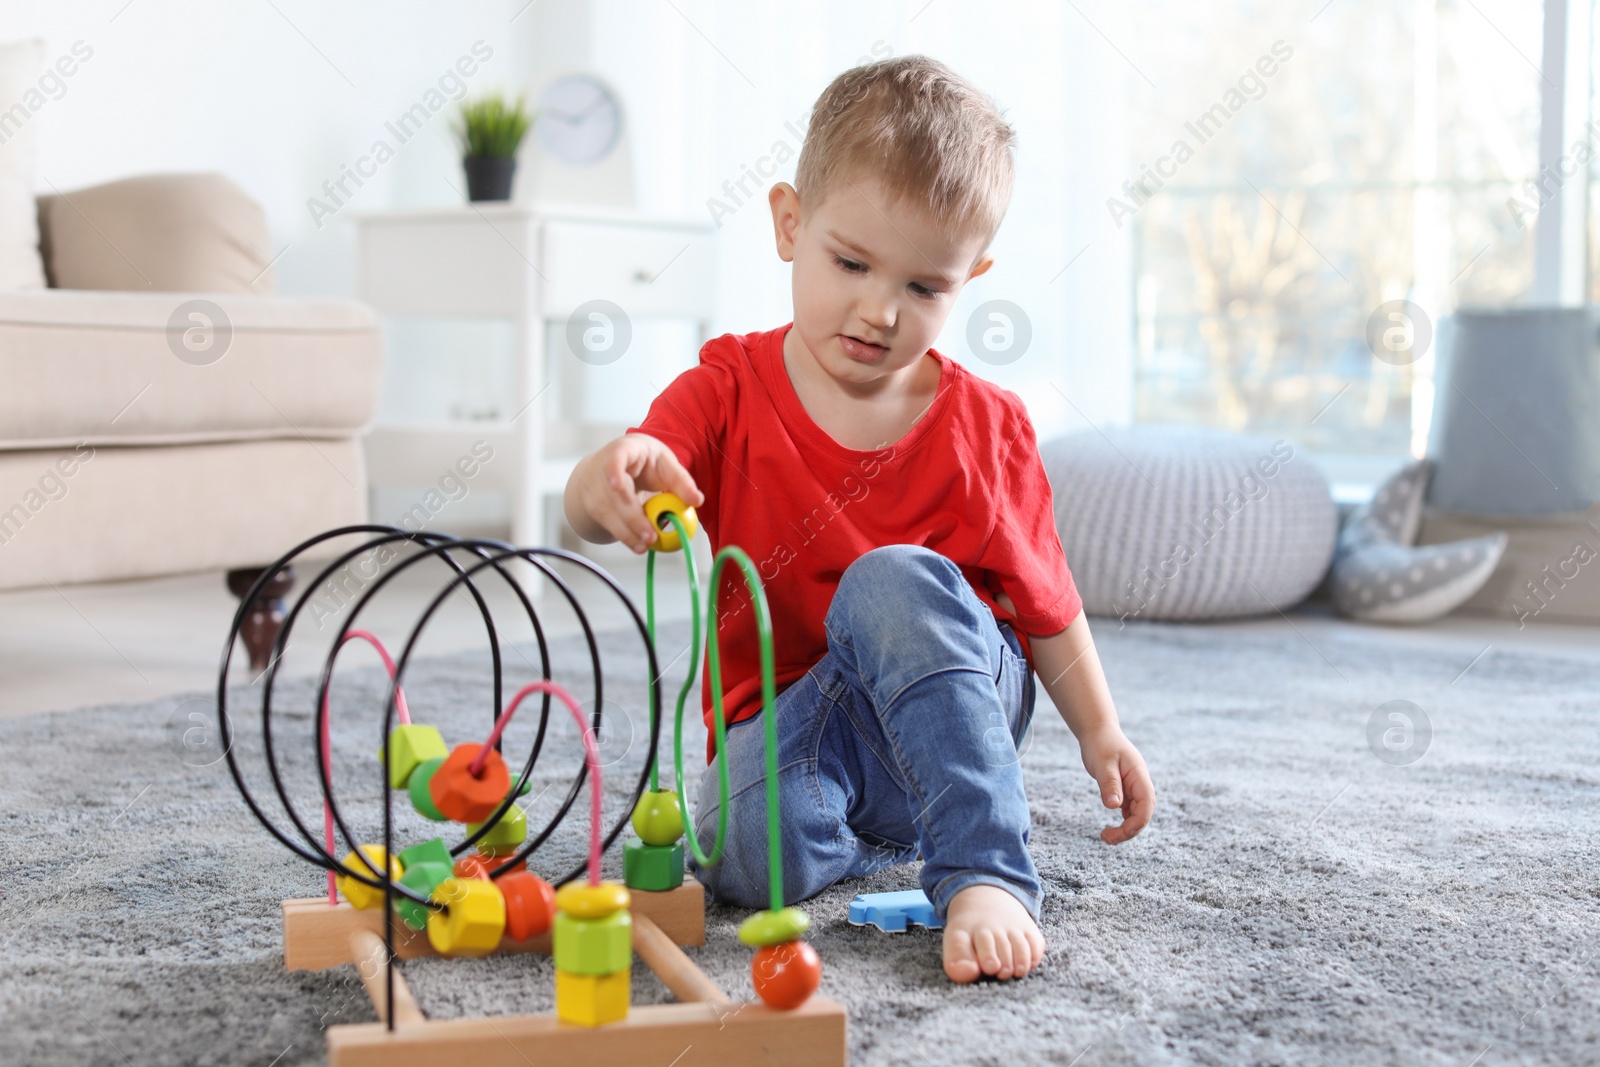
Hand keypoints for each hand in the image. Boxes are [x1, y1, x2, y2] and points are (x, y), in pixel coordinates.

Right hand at [568, 434, 702, 551]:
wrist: (610, 466)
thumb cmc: (643, 461)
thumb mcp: (663, 462)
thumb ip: (680, 480)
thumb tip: (697, 500)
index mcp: (624, 449)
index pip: (614, 456)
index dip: (613, 470)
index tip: (617, 485)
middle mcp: (603, 467)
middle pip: (614, 493)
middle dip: (632, 516)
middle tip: (650, 536)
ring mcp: (594, 487)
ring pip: (608, 513)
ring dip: (627, 532)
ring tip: (645, 547)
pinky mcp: (592, 505)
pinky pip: (608, 523)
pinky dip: (625, 536)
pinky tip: (637, 545)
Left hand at [1079, 726, 1154, 844]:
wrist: (1098, 732)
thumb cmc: (1101, 745)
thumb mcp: (1103, 764)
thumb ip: (1109, 784)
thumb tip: (1114, 806)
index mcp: (1139, 776)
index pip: (1146, 805)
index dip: (1137, 823)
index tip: (1120, 833)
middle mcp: (1140, 784)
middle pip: (1143, 814)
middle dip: (1129, 830)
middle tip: (1106, 838)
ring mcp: (1134, 787)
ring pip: (1137, 814)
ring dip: (1125, 828)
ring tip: (1106, 836)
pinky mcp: (1126, 790)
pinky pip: (1129, 810)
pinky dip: (1122, 820)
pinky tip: (1111, 827)